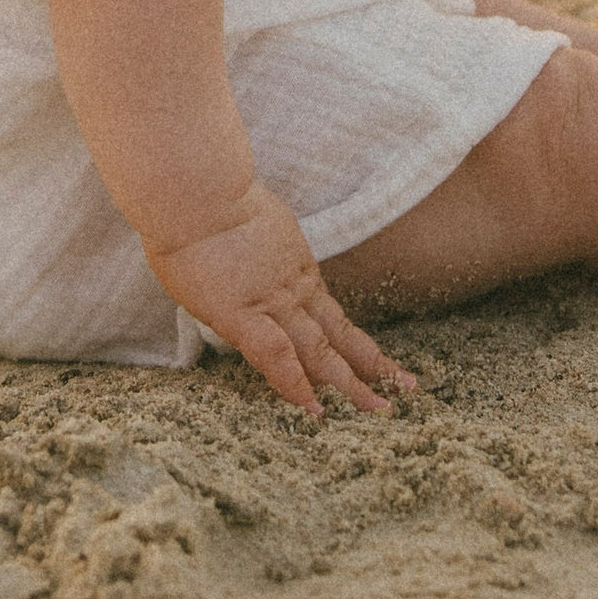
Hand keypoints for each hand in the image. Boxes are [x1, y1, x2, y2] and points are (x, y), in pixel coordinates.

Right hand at [146, 178, 415, 414]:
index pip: (327, 316)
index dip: (350, 343)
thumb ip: (253, 245)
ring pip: (320, 351)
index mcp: (294, 266)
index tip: (371, 364)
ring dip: (349, 383)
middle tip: (405, 389)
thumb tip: (241, 248)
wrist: (192, 189)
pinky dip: (294, 383)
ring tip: (378, 409)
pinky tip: (312, 408)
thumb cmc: (202, 198)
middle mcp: (293, 288)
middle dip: (370, 366)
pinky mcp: (243, 316)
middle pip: (338, 335)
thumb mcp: (244, 222)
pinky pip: (275, 356)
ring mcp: (272, 302)